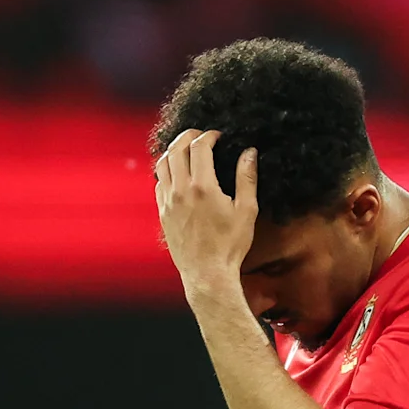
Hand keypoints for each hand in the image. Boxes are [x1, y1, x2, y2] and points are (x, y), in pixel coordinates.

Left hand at [155, 127, 259, 306]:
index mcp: (202, 187)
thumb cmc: (230, 245)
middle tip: (200, 135)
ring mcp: (168, 202)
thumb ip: (246, 178)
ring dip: (173, 151)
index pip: (199, 147)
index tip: (217, 136)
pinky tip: (178, 174)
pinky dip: (167, 171)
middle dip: (188, 136)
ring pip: (162, 164)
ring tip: (186, 149)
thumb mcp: (247, 210)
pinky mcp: (163, 213)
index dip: (208, 135)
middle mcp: (181, 191)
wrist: (207, 273)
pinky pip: (159, 183)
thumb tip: (249, 153)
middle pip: (176, 149)